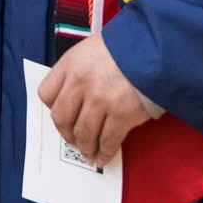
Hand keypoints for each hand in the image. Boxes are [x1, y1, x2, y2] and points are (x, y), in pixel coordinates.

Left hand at [37, 35, 150, 167]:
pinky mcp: (120, 115)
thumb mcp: (93, 48)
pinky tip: (103, 157)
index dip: (53, 108)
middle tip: (73, 139)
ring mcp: (99, 101)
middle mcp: (80, 83)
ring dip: (85, 147)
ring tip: (89, 152)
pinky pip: (107, 140)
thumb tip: (76, 93)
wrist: (155, 49)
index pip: (46, 94)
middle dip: (66, 133)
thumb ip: (80, 69)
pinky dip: (104, 152)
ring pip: (83, 133)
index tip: (62, 115)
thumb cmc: (126, 46)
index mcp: (70, 64)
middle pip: (61, 118)